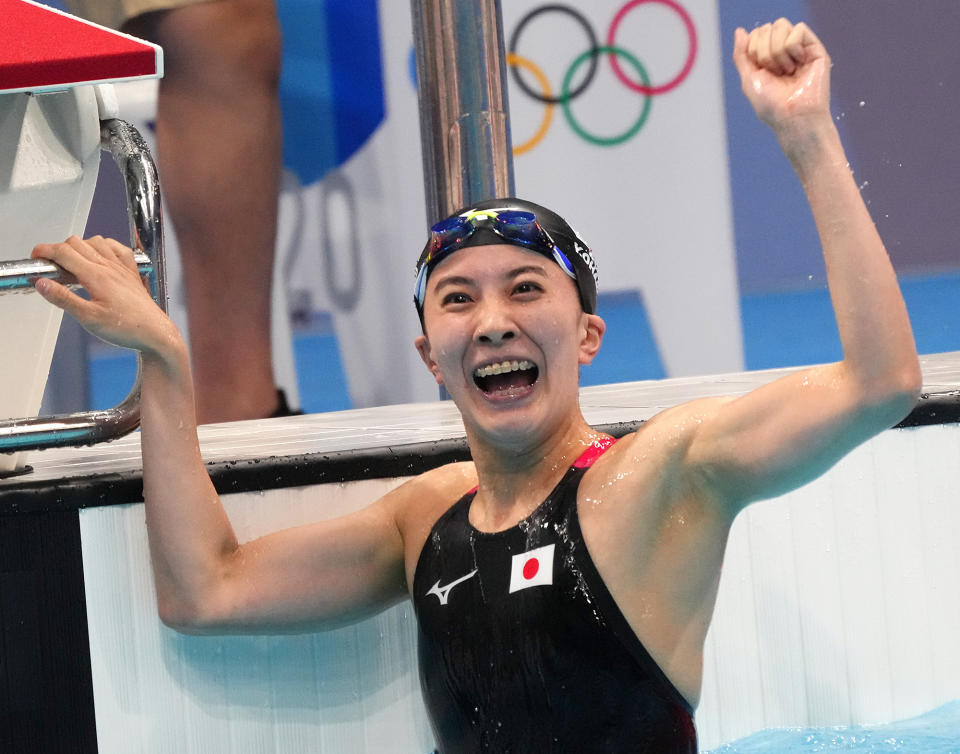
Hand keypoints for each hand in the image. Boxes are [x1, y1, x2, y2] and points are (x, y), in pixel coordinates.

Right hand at [31, 236, 177, 355]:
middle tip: (50, 266)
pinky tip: (100, 257)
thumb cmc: (126, 328)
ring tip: (72, 265)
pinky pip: (118, 248)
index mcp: (96, 275)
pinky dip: (104, 247)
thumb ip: (63, 299)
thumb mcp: (88, 318)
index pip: (63, 252)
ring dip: (80, 247)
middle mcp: (109, 266)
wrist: (155, 334)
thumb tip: (41, 283)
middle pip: (76, 243)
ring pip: (96, 242)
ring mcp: (122, 268)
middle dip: (58, 250)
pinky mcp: (131, 273)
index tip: (35, 257)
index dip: (44, 251)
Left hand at [732, 19, 830, 130]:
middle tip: (775, 73)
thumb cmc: (772, 106)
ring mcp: (800, 48)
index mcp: (768, 56)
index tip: (761, 71)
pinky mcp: (815, 48)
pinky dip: (792, 49)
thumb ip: (742, 55)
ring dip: (777, 52)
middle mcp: (784, 50)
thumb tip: (739, 31)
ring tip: (787, 71)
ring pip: (781, 25)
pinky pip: (798, 29)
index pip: (756, 33)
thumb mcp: (749, 79)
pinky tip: (799, 65)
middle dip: (764, 53)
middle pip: (767, 28)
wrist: (793, 118)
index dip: (753, 50)